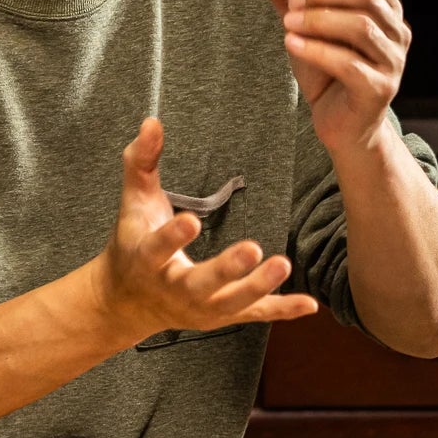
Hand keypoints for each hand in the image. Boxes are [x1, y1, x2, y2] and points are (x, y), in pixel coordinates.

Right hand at [91, 118, 316, 342]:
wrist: (128, 302)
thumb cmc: (134, 240)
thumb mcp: (133, 201)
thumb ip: (141, 161)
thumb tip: (152, 121)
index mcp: (146, 259)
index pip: (157, 248)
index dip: (173, 236)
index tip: (191, 220)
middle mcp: (172, 289)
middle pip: (200, 284)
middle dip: (225, 269)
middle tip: (253, 248)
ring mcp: (200, 307)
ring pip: (230, 302)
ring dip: (258, 287)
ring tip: (283, 265)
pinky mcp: (222, 316)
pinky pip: (254, 315)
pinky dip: (281, 310)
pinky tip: (309, 303)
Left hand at [264, 0, 410, 157]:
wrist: (340, 125)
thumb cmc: (326, 73)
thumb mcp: (305, 29)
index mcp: (386, 9)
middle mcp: (398, 31)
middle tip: (290, 9)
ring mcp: (393, 61)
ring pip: (361, 26)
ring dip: (317, 21)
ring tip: (286, 25)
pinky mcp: (380, 90)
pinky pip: (349, 63)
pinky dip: (315, 50)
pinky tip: (291, 45)